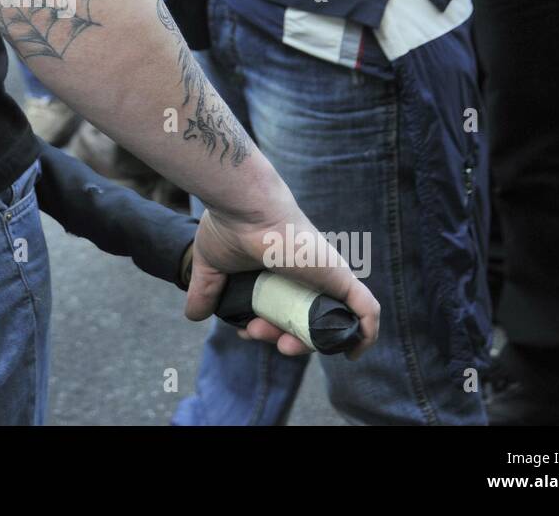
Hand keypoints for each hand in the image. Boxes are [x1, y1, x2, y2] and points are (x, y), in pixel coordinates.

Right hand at [185, 165, 379, 358]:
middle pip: (305, 323)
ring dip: (308, 344)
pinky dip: (365, 333)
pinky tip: (353, 351)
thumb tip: (192, 316)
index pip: (284, 313)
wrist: (244, 207)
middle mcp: (305, 277)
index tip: (247, 331)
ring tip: (283, 345)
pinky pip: (366, 311)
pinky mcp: (340, 277)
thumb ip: (205, 291)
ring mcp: (324, 278)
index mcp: (280, 275)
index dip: (268, 331)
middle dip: (283, 340)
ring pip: (330, 324)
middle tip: (258, 334)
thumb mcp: (211, 267)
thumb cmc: (228, 227)